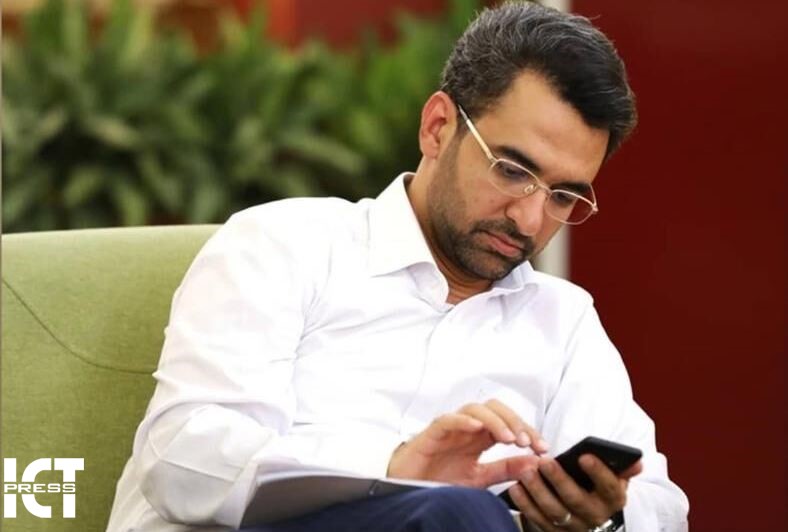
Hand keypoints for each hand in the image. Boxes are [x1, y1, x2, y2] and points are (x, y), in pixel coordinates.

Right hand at [387, 400, 548, 487]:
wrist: (409, 489)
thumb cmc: (440, 479)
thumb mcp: (480, 478)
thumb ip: (506, 469)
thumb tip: (535, 462)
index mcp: (480, 437)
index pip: (509, 423)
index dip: (528, 431)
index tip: (542, 448)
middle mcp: (467, 428)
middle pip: (495, 409)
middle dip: (515, 422)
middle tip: (526, 442)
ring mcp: (450, 428)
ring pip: (475, 410)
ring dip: (495, 421)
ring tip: (508, 439)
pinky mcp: (432, 433)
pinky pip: (448, 419)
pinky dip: (462, 420)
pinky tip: (476, 428)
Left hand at [508, 454, 642, 530]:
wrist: (591, 517)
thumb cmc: (599, 488)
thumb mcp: (614, 478)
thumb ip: (623, 468)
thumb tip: (637, 461)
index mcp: (614, 500)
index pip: (609, 486)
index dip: (598, 472)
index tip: (583, 456)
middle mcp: (596, 517)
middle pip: (576, 500)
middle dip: (559, 480)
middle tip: (544, 461)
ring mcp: (575, 528)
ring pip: (554, 512)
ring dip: (537, 491)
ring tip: (525, 472)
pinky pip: (538, 521)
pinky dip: (525, 505)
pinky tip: (515, 488)